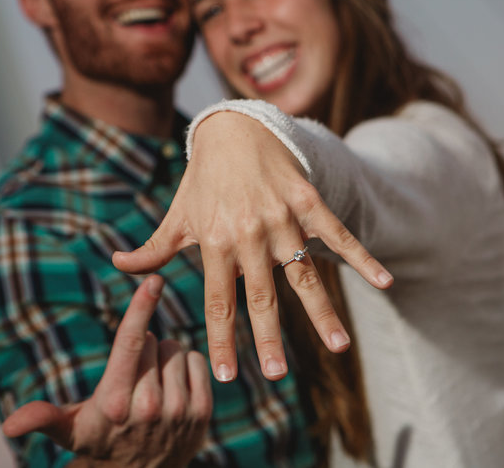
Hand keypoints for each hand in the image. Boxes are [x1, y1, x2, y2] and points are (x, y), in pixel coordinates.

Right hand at [2, 275, 212, 467]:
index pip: (131, 343)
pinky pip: (197, 361)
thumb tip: (9, 425)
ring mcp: (178, 411)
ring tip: (153, 385)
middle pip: (155, 342)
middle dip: (144, 349)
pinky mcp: (202, 413)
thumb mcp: (69, 429)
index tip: (152, 279)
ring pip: (177, 350)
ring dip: (165, 359)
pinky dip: (186, 366)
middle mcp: (149, 407)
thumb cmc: (100, 440)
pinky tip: (173, 387)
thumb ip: (41, 417)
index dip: (141, 307)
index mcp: (115, 401)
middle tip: (134, 378)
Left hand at [113, 112, 391, 382]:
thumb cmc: (203, 178)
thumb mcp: (177, 214)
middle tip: (277, 375)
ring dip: (322, 312)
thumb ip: (153, 247)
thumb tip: (118, 267)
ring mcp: (282, 217)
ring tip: (339, 347)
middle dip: (270, 338)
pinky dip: (361, 257)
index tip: (229, 377)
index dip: (223, 340)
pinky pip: (337, 233)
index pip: (219, 302)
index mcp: (215, 241)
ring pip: (304, 273)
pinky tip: (384, 282)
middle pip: (262, 296)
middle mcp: (249, 233)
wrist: (234, 127)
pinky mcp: (308, 200)